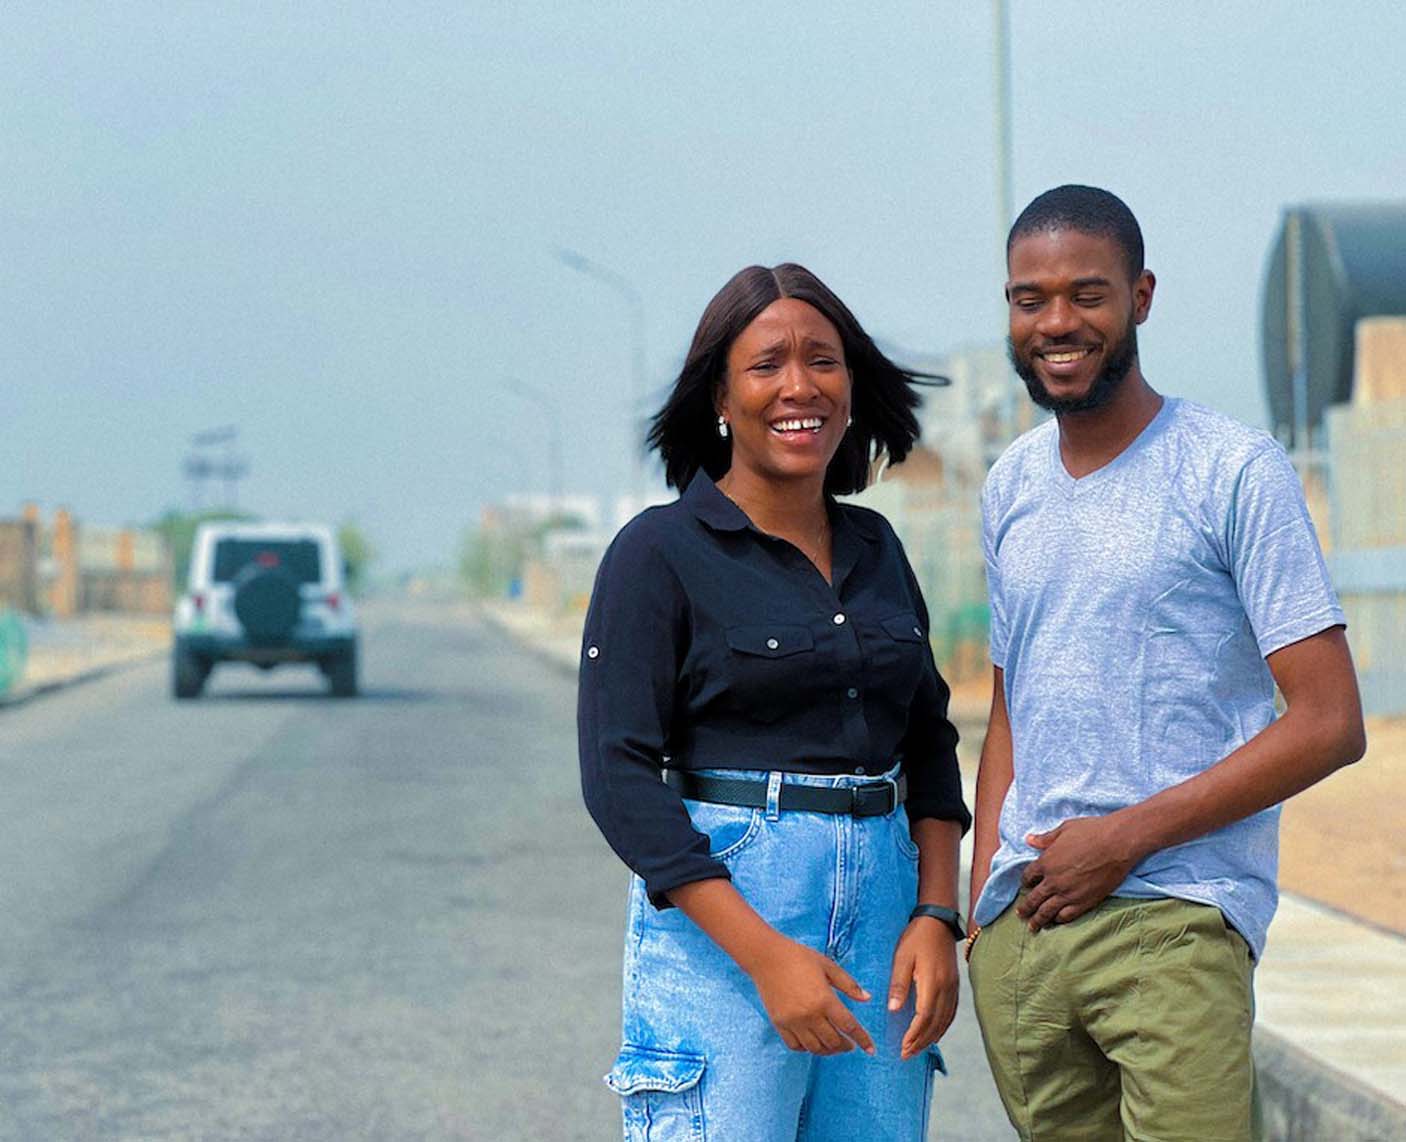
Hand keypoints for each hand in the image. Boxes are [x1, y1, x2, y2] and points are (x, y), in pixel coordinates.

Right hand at [747, 937, 875, 1056]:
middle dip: (845, 1046)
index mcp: (825, 999)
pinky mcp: (779, 1024)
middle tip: (850, 1044)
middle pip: (833, 1041)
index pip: (849, 1026)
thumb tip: (867, 999)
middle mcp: (810, 1015)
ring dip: (828, 1050)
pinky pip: (796, 1046)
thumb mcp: (828, 966)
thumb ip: (848, 984)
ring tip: (834, 1045)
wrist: (767, 957)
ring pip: (815, 1048)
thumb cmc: (799, 957)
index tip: (871, 1050)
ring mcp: (793, 1022)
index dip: (863, 1040)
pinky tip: (813, 1042)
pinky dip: (807, 1048)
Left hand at [888, 919, 958, 1059]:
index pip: (924, 1017)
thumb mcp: (902, 957)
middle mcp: (946, 989)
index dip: (914, 1035)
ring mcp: (953, 988)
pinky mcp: (954, 986)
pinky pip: (950, 1013)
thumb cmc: (917, 938)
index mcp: (932, 982)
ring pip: (944, 1021)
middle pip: (935, 1024)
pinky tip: (934, 1033)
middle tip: (907, 1054)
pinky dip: (942, 1027)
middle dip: (921, 1042)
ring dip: (931, 1038)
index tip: (903, 1047)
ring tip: (917, 1049)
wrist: (938, 922)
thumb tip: (893, 1010)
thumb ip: (898, 984)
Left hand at [1017, 814, 1143, 931]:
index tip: (1026, 885)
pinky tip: (1056, 922)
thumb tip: (1029, 840)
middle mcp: (1053, 881)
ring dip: (1038, 920)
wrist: (1117, 844)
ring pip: (1047, 911)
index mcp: (1046, 862)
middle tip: (1020, 914)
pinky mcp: (1085, 902)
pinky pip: (1067, 916)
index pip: (1028, 876)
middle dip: (1026, 908)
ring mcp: (1068, 894)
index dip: (1025, 881)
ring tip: (1032, 927)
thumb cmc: (1091, 832)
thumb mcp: (1064, 829)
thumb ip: (1045, 838)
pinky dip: (1059, 920)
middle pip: (1034, 898)